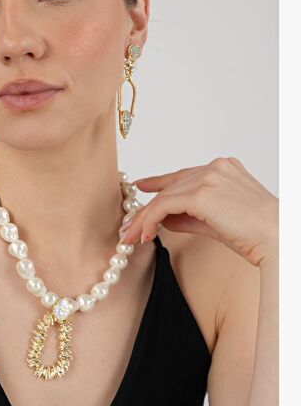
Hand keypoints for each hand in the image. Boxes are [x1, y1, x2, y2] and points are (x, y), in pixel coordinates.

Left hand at [121, 157, 277, 268]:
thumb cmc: (254, 233)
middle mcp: (215, 167)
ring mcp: (208, 177)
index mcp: (224, 168)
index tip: (142, 187)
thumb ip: (188, 215)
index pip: (184, 175)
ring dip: (145, 218)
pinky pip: (164, 205)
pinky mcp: (201, 193)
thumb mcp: (216, 221)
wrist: (276, 238)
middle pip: (171, 187)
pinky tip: (146, 234)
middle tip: (130, 228)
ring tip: (133, 237)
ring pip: (164, 196)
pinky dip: (150, 220)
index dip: (160, 182)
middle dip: (147, 209)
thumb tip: (162, 219)